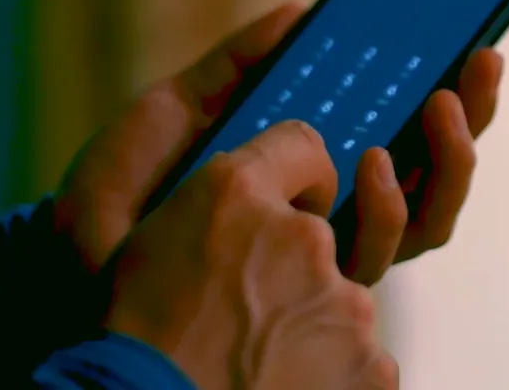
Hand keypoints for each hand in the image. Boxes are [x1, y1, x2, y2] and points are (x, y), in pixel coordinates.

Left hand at [55, 1, 502, 292]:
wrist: (86, 255)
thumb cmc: (129, 182)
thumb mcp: (181, 103)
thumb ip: (238, 62)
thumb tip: (298, 9)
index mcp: (306, 156)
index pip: (387, 123)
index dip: (432, 83)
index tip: (463, 37)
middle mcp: (331, 203)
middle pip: (425, 165)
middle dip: (468, 115)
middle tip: (482, 61)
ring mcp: (330, 245)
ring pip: (427, 212)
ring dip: (450, 158)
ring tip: (443, 102)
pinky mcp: (319, 283)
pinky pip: (385, 247)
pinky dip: (396, 205)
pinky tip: (380, 159)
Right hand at [105, 123, 397, 389]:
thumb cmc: (135, 342)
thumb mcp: (146, 242)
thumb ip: (213, 201)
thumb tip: (255, 196)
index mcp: (238, 194)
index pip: (301, 143)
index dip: (301, 173)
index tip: (297, 198)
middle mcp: (302, 236)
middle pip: (320, 233)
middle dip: (295, 262)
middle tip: (251, 307)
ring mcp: (344, 304)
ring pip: (339, 298)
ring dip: (311, 320)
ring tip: (262, 356)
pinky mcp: (373, 366)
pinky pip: (359, 355)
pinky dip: (333, 369)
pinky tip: (286, 383)